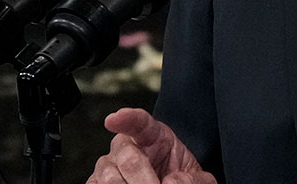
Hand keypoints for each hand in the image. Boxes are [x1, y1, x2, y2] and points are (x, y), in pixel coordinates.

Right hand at [86, 108, 216, 183]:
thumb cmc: (182, 182)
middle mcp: (126, 146)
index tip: (114, 119)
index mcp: (152, 136)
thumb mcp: (198, 180)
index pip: (139, 122)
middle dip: (142, 180)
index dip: (127, 118)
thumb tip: (171, 183)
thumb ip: (193, 180)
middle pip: (126, 156)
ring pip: (108, 175)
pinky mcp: (98, 182)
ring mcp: (109, 165)